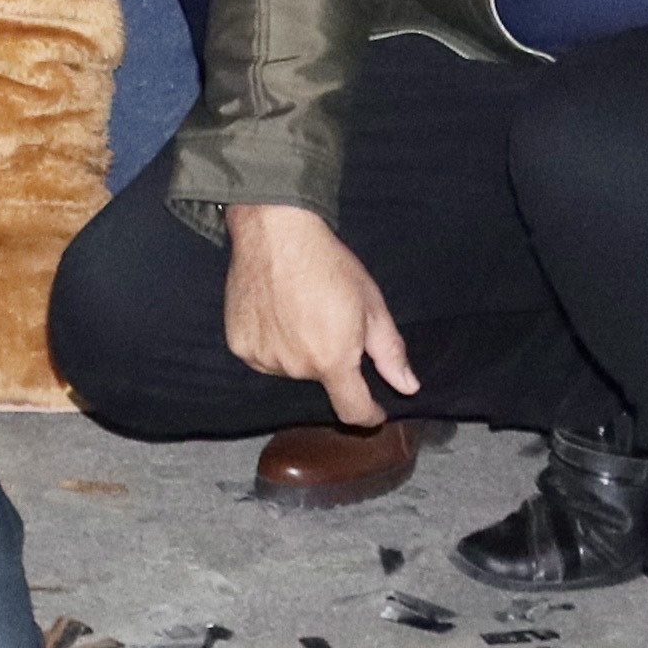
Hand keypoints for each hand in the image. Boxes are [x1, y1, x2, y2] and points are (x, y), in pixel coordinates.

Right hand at [221, 202, 416, 431]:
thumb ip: (389, 352)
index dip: (368, 414)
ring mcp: (263, 357)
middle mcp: (295, 366)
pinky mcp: (240, 345)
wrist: (275, 233)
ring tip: (299, 312)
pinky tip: (276, 312)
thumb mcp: (370, 304)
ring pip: (290, 369)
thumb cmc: (328, 263)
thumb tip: (408, 386)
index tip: (374, 409)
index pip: (352, 410)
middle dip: (331, 360)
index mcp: (332, 359)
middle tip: (329, 320)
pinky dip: (273, 343)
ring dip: (299, 353)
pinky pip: (263, 356)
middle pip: (321, 381)